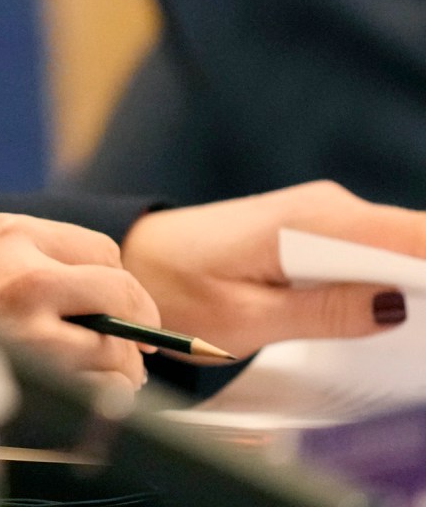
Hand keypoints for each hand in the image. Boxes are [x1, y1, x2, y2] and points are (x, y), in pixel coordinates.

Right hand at [0, 213, 160, 387]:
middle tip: (141, 344)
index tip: (121, 306)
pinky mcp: (29, 358)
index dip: (117, 283)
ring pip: (116, 337)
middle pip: (119, 288)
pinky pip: (100, 374)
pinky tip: (94, 389)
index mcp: (8, 232)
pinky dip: (109, 387)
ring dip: (124, 362)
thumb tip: (105, 293)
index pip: (100, 249)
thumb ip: (26, 257)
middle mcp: (22, 265)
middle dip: (140, 320)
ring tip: (116, 373)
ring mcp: (27, 313)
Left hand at [122, 180, 418, 357]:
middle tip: (410, 328)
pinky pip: (374, 253)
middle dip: (421, 283)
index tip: (421, 308)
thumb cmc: (177, 289)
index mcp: (308, 222)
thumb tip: (394, 305)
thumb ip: (323, 312)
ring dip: (410, 283)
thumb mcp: (248, 318)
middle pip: (412, 240)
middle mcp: (324, 207)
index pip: (409, 236)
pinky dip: (387, 281)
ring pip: (398, 247)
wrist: (137, 261)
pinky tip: (383, 313)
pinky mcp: (321, 230)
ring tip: (398, 328)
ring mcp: (325, 214)